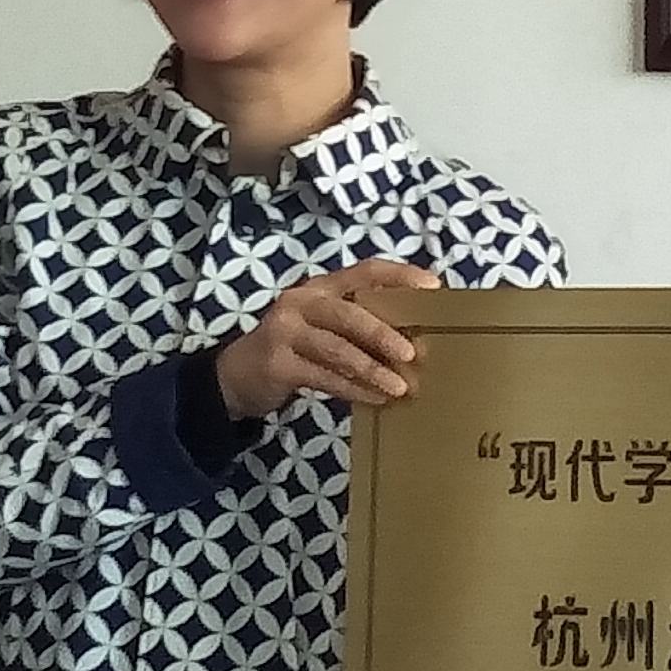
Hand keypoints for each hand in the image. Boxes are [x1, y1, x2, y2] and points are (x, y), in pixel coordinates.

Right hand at [216, 260, 436, 417]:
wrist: (237, 375)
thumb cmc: (294, 348)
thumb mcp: (322, 327)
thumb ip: (357, 325)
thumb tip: (413, 340)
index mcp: (320, 286)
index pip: (365, 270)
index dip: (400, 276)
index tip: (433, 287)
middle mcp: (302, 300)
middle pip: (350, 312)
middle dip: (384, 333)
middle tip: (413, 353)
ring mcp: (286, 330)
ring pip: (338, 348)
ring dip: (372, 369)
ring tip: (400, 387)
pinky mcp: (278, 363)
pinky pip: (324, 377)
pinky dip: (354, 390)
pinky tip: (376, 399)